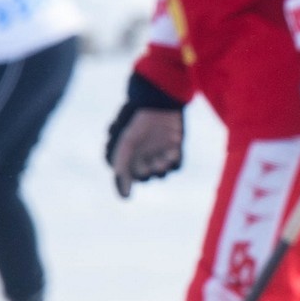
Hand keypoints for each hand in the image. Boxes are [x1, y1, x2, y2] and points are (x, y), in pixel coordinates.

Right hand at [105, 71, 185, 196]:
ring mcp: (159, 151)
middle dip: (149, 171)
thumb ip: (122, 171)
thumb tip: (125, 198)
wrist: (159, 102)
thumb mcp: (126, 146)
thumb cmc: (138, 123)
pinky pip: (177, 165)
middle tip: (152, 162)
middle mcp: (143, 154)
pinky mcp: (175, 148)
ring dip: (162, 168)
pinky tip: (173, 152)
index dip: (135, 175)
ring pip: (161, 172)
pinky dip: (175, 162)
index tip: (138, 168)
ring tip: (164, 157)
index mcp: (129, 154)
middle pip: (147, 175)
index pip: (131, 176)